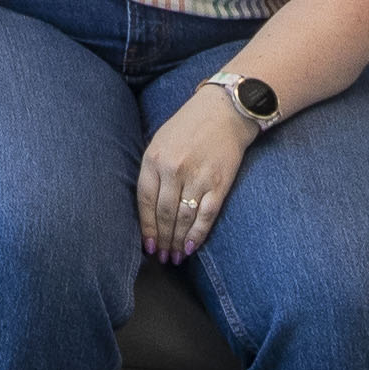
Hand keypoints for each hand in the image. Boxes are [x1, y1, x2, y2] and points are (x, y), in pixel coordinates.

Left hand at [135, 91, 251, 260]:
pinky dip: (197, 235)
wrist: (224, 111)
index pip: (145, 201)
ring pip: (183, 218)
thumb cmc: (188, 128)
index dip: (145, 227)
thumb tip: (147, 208)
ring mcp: (197, 177)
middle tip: (161, 257)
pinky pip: (206, 216)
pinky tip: (191, 248)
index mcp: (154, 159)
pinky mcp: (219, 183)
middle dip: (162, 240)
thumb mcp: (159, 142)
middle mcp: (173, 170)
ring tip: (174, 258)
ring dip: (177, 242)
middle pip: (163, 214)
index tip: (146, 246)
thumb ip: (152, 170)